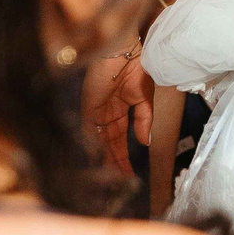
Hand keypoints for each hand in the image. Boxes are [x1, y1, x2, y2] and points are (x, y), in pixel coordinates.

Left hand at [81, 51, 155, 175]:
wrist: (124, 53)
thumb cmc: (137, 69)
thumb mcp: (145, 99)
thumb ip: (144, 120)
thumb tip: (145, 141)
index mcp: (120, 111)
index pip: (120, 140)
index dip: (124, 156)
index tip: (129, 174)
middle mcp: (106, 115)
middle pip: (109, 145)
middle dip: (115, 163)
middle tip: (119, 182)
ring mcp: (96, 113)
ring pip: (99, 142)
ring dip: (105, 159)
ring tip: (111, 177)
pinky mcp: (88, 109)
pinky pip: (90, 132)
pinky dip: (93, 146)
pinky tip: (99, 161)